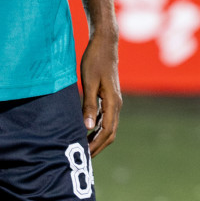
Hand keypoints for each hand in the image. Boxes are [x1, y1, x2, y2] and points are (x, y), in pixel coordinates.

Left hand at [80, 38, 121, 156]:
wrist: (105, 43)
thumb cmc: (95, 60)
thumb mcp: (89, 82)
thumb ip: (88, 105)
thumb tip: (87, 128)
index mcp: (113, 102)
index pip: (106, 132)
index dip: (95, 145)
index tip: (83, 155)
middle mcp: (116, 104)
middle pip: (110, 133)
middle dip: (98, 146)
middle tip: (83, 157)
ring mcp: (114, 101)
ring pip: (109, 127)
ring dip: (97, 139)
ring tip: (82, 147)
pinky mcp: (110, 97)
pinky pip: (106, 119)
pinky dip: (97, 129)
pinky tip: (86, 131)